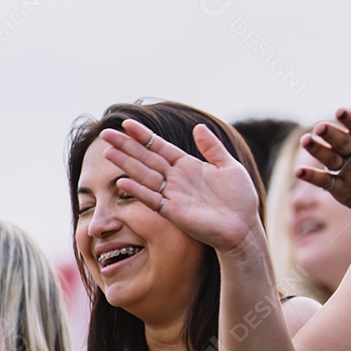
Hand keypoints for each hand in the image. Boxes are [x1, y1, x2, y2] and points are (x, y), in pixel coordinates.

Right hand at [100, 120, 260, 254]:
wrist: (244, 227)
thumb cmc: (240, 199)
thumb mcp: (229, 167)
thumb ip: (213, 148)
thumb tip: (199, 126)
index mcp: (188, 166)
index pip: (160, 147)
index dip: (144, 136)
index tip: (127, 123)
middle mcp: (176, 179)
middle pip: (146, 159)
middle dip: (126, 146)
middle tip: (105, 134)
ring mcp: (173, 195)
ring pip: (145, 176)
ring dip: (127, 164)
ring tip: (108, 152)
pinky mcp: (174, 213)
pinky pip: (152, 200)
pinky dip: (138, 191)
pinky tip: (123, 182)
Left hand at [297, 80, 350, 215]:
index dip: (350, 119)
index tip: (339, 111)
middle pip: (344, 144)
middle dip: (332, 135)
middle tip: (319, 127)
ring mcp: (349, 172)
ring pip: (331, 160)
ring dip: (318, 151)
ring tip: (305, 140)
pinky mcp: (339, 187)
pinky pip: (324, 181)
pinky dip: (312, 177)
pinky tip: (298, 172)